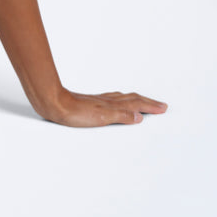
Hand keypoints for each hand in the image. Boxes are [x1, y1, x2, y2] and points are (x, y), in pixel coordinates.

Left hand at [38, 89, 168, 127]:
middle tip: (159, 104)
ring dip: (135, 100)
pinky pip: (111, 99)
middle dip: (147, 102)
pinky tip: (115, 102)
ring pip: (122, 98)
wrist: (53, 103)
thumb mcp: (101, 117)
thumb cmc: (74, 112)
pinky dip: (120, 100)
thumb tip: (139, 116)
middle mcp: (107, 101)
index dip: (150, 106)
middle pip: (132, 99)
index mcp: (112, 105)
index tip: (163, 108)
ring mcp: (99, 101)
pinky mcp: (90, 102)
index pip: (136, 104)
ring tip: (143, 101)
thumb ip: (121, 116)